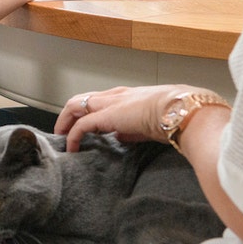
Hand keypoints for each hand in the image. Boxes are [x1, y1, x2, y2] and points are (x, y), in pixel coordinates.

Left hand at [55, 84, 207, 152]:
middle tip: (63, 132)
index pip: (97, 100)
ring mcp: (109, 103)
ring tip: (62, 139)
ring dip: (65, 122)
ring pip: (75, 106)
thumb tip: (119, 137)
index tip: (80, 128)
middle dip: (69, 116)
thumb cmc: (173, 115)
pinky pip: (81, 125)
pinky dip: (72, 136)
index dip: (86, 113)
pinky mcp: (106, 115)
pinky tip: (72, 148)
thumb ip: (131, 129)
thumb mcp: (148, 123)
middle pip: (81, 100)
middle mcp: (114, 95)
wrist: (180, 110)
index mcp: (125, 96)